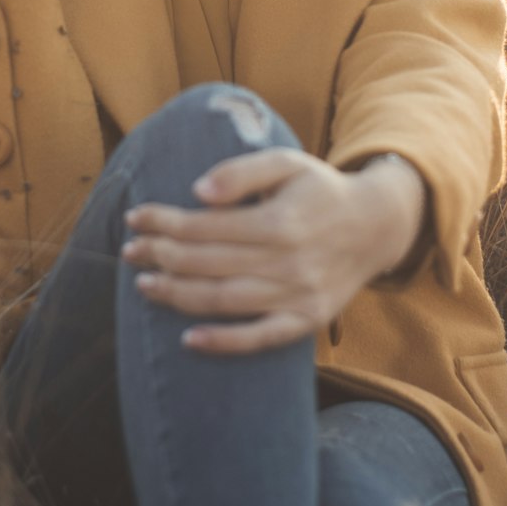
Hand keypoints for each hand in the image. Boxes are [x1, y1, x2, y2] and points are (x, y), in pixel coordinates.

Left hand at [120, 148, 393, 353]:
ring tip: (144, 285)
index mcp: (280, 220)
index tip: (135, 218)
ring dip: (178, 295)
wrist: (376, 226)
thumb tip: (198, 193)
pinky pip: (260, 337)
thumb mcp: (286, 163)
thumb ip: (241, 172)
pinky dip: (223, 342)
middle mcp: (289, 261)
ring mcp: (298, 296)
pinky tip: (189, 339)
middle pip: (209, 263)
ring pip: (225, 301)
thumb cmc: (320, 189)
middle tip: (130, 251)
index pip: (207, 225)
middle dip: (162, 256)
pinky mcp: (307, 321)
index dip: (165, 222)